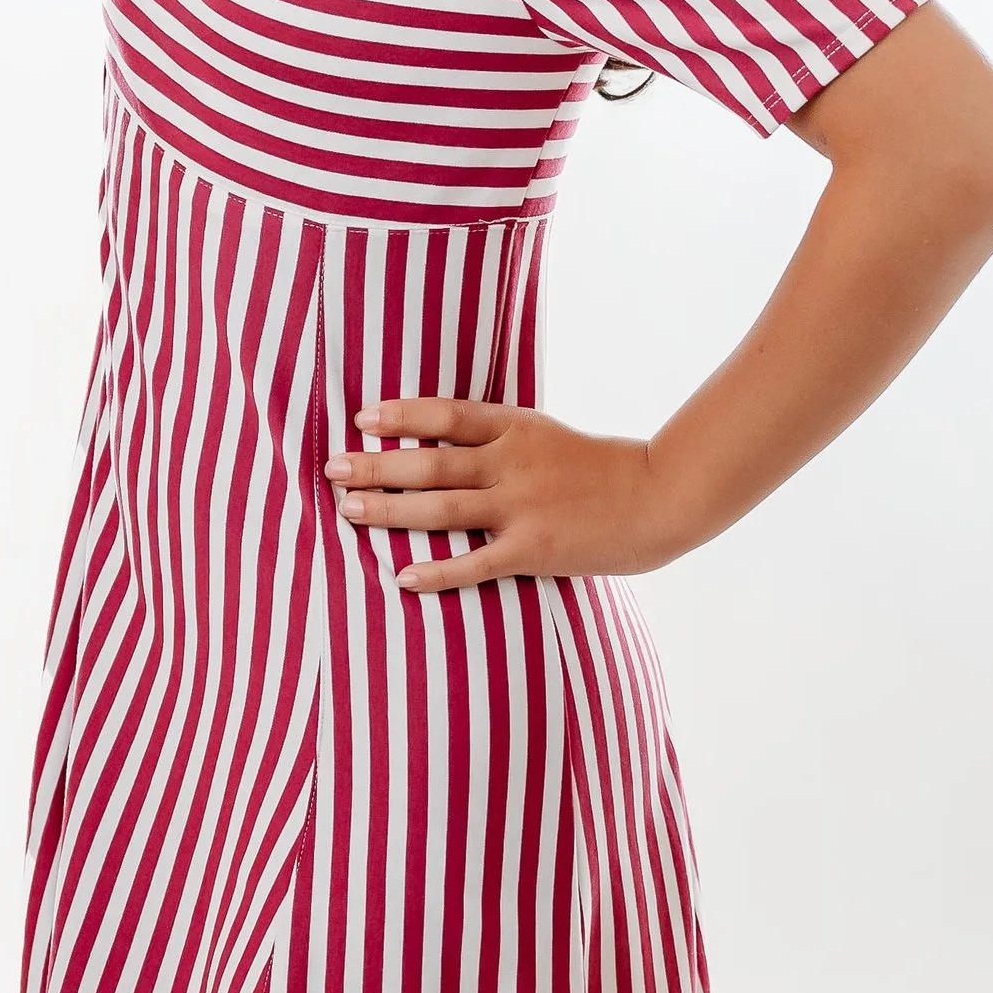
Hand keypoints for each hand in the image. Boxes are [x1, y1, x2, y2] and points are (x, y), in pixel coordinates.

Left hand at [325, 397, 681, 594]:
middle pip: (430, 463)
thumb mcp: (550, 437)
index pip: (448, 416)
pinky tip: (402, 577)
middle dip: (376, 465)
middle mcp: (514, 462)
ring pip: (441, 509)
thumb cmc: (603, 470)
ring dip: (390, 511)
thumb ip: (503, 439)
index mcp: (518, 428)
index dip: (402, 415)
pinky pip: (475, 563)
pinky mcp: (534, 550)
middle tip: (332, 468)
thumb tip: (447, 443)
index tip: (362, 418)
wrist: (661, 497)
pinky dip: (437, 571)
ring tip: (349, 511)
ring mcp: (523, 507)